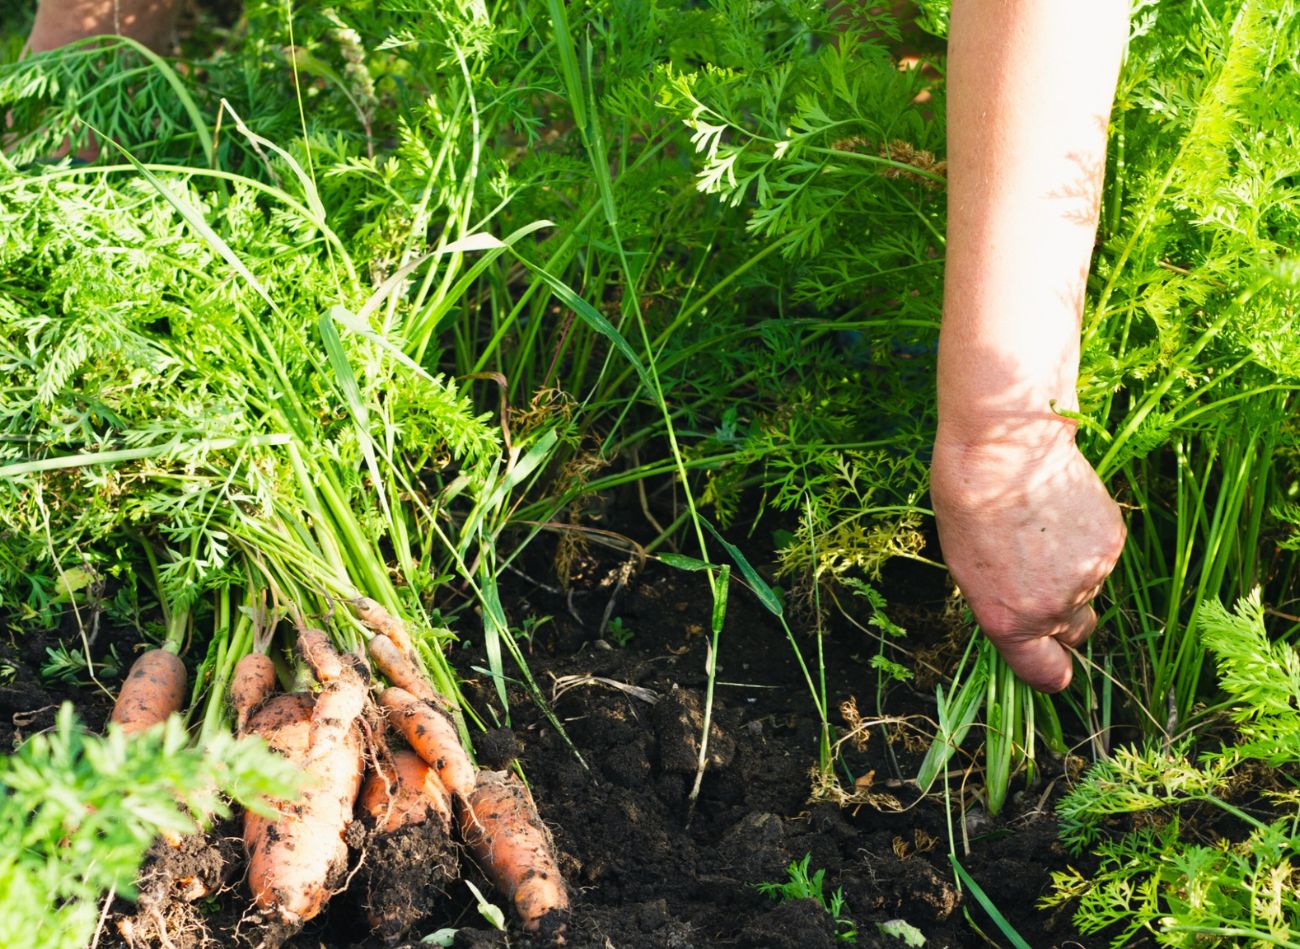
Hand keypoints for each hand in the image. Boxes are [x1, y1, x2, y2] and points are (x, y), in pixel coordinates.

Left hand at [930, 426, 1125, 691]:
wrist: (1006, 448)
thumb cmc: (967, 503)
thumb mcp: (965, 567)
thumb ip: (1002, 603)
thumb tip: (1024, 615)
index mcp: (1010, 621)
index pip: (1045, 674)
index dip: (1051, 674)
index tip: (1055, 670)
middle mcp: (1054, 608)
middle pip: (1073, 631)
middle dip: (1061, 618)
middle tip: (1037, 576)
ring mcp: (1090, 576)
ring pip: (1088, 589)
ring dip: (1071, 570)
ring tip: (1040, 527)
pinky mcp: (1112, 543)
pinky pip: (1100, 556)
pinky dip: (1085, 542)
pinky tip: (1060, 510)